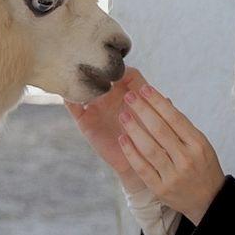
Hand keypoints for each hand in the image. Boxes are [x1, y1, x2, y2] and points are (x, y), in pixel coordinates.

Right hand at [63, 65, 152, 192]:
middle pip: (104, 76)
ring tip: (80, 78)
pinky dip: (69, 98)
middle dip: (99, 71)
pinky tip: (67, 93)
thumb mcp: (156, 126)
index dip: (125, 71)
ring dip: (83, 82)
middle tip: (95, 68)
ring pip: (87, 89)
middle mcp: (113, 97)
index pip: (128, 74)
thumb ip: (161, 111)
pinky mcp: (85, 122)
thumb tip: (167, 99)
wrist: (135, 165)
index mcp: (132, 93)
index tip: (120, 72)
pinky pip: (74, 107)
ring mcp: (98, 108)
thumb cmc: (149, 142)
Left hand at [117, 82, 226, 225]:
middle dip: (142, 110)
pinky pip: (142, 168)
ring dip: (133, 129)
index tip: (144, 89)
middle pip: (160, 130)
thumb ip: (182, 126)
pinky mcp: (161, 189)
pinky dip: (131, 152)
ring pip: (149, 148)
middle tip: (129, 97)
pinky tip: (122, 139)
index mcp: (198, 144)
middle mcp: (187, 158)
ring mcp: (173, 175)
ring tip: (123, 115)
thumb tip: (162, 102)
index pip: (175, 118)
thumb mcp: (201, 144)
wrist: (209, 200)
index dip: (158, 102)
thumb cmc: (203, 166)